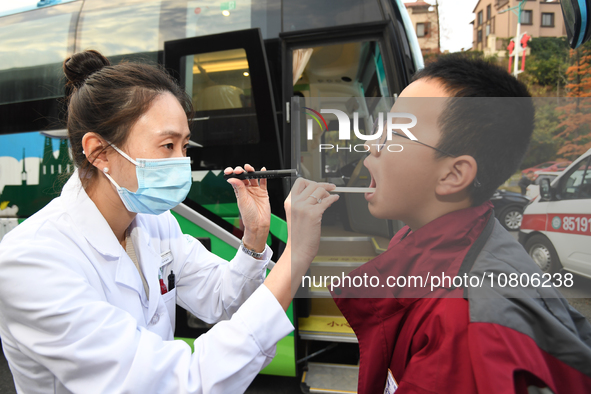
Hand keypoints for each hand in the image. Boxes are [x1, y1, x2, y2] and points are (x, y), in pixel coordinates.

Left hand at [225, 164, 269, 252]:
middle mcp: (247, 190)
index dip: (232, 174)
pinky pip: (263, 182)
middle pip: (244, 176)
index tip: (230, 171)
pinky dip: (263, 176)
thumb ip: (239, 188)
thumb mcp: (242, 200)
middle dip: (242, 171)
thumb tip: (231, 179)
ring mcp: (255, 190)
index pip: (235, 179)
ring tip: (249, 168)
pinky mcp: (263, 192)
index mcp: (239, 192)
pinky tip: (262, 170)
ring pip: (253, 178)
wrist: (258, 223)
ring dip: (251, 172)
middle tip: (241, 170)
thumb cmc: (248, 215)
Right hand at [264, 178, 338, 310]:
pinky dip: (333, 199)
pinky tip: (335, 200)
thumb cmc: (298, 236)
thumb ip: (302, 203)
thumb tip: (316, 193)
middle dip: (323, 185)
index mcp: (289, 202)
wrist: (298, 250)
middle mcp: (295, 203)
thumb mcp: (295, 215)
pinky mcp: (313, 214)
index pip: (300, 182)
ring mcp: (303, 208)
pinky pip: (326, 201)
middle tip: (330, 189)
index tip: (319, 184)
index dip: (312, 181)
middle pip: (312, 184)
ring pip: (319, 190)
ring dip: (328, 192)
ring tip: (331, 197)